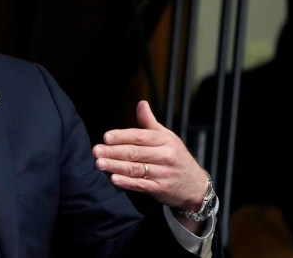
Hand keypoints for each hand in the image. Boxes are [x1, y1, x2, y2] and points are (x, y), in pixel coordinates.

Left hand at [92, 100, 208, 211]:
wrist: (196, 186)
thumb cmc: (177, 157)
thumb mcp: (167, 137)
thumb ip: (150, 122)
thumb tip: (141, 103)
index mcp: (165, 141)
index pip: (140, 136)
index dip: (122, 136)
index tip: (106, 137)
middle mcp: (165, 156)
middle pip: (135, 153)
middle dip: (113, 151)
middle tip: (96, 151)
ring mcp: (163, 173)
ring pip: (135, 169)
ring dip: (115, 166)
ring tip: (99, 163)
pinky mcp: (161, 189)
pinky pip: (141, 185)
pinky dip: (126, 182)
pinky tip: (113, 178)